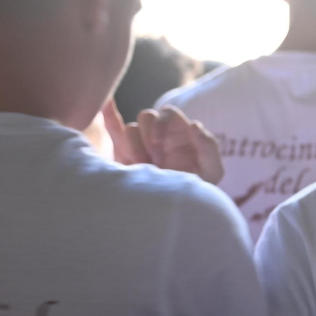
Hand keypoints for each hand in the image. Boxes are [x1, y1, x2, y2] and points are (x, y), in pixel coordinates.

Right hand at [103, 99, 223, 183]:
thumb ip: (209, 147)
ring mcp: (140, 143)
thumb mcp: (211, 171)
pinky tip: (104, 103)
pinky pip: (114, 129)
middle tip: (153, 161)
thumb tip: (194, 125)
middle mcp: (159, 134)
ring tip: (141, 169)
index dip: (161, 124)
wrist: (174, 212)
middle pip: (146, 116)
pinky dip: (108, 115)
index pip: (167, 113)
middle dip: (147, 136)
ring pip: (130, 130)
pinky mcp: (123, 154)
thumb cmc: (197, 190)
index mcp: (179, 132)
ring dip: (133, 147)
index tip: (158, 144)